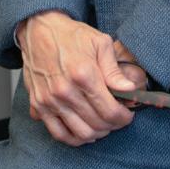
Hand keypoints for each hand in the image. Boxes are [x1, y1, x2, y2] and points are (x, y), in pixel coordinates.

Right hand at [18, 11, 142, 146]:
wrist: (40, 30)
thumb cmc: (71, 35)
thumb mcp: (100, 43)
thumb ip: (114, 70)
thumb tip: (130, 89)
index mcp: (84, 74)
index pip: (110, 111)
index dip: (124, 117)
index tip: (128, 114)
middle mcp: (65, 91)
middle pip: (97, 124)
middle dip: (113, 125)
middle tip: (118, 118)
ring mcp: (50, 100)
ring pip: (80, 134)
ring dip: (97, 133)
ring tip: (103, 124)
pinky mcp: (39, 105)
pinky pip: (59, 133)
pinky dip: (75, 138)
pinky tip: (84, 130)